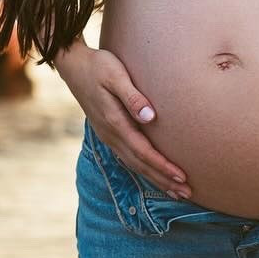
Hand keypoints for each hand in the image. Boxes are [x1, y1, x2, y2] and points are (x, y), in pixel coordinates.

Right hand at [57, 42, 191, 199]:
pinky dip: (144, 169)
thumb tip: (151, 118)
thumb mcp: (116, 75)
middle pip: (140, 164)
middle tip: (186, 193)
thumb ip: (133, 97)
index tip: (182, 177)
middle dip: (163, 180)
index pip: (143, 151)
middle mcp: (110, 134)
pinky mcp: (108, 132)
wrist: (72, 64)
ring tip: (175, 191)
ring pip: (134, 164)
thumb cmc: (98, 66)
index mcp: (114, 122)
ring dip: (155, 179)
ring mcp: (107, 135)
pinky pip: (128, 157)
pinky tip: (153, 174)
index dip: (163, 166)